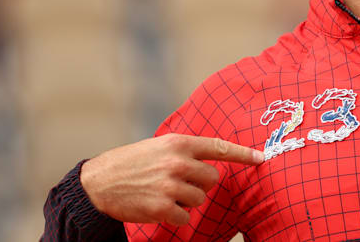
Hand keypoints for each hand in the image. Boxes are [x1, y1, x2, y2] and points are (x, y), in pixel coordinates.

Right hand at [80, 134, 263, 225]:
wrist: (98, 183)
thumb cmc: (132, 162)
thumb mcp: (159, 145)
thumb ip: (185, 150)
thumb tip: (214, 158)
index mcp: (178, 143)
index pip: (218, 147)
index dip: (242, 154)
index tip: (261, 158)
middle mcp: (177, 162)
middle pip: (212, 178)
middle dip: (200, 183)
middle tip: (179, 182)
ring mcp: (170, 185)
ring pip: (200, 198)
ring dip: (186, 200)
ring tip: (164, 193)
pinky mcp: (162, 207)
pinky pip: (185, 216)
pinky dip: (175, 215)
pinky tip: (159, 207)